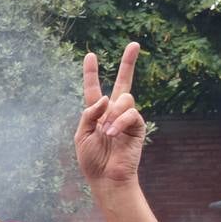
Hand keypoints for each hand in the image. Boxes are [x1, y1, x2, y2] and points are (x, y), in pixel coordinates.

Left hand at [75, 42, 145, 192]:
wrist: (106, 177)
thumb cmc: (92, 159)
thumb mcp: (82, 135)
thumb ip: (89, 114)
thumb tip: (106, 98)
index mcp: (97, 113)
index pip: (93, 89)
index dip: (91, 73)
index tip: (90, 55)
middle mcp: (113, 112)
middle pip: (123, 82)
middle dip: (129, 63)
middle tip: (134, 44)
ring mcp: (127, 117)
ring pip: (124, 99)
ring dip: (112, 114)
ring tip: (106, 132)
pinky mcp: (138, 126)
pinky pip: (131, 114)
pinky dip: (119, 122)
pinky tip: (113, 133)